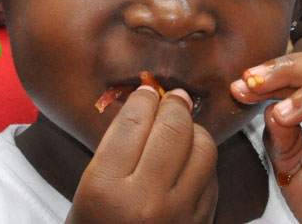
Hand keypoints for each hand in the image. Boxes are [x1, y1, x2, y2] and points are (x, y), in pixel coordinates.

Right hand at [67, 86, 217, 223]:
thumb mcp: (90, 186)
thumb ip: (117, 143)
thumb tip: (148, 98)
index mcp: (106, 189)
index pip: (134, 122)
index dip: (143, 98)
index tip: (146, 91)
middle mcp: (146, 202)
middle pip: (173, 129)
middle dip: (172, 105)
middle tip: (169, 97)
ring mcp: (179, 215)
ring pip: (203, 147)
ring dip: (193, 130)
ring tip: (181, 127)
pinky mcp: (201, 222)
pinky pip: (212, 174)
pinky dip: (203, 158)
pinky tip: (189, 157)